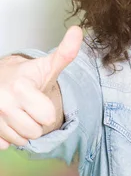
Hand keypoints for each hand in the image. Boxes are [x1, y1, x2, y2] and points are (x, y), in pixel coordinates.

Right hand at [0, 26, 81, 149]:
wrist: (1, 79)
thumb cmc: (27, 76)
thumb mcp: (48, 65)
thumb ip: (66, 52)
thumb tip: (77, 30)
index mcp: (20, 88)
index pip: (46, 117)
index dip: (47, 111)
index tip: (39, 100)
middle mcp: (3, 103)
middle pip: (34, 132)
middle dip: (36, 122)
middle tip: (30, 108)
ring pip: (20, 140)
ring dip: (23, 130)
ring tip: (20, 112)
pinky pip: (5, 145)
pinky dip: (9, 136)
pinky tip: (8, 121)